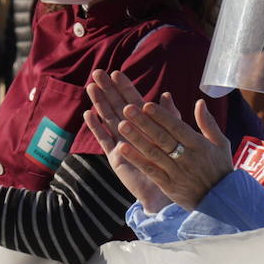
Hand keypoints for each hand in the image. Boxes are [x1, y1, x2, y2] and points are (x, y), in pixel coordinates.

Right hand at [85, 70, 172, 212]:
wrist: (166, 191)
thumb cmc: (172, 163)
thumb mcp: (175, 137)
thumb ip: (170, 117)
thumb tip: (166, 95)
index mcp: (146, 124)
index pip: (133, 100)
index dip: (125, 87)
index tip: (116, 72)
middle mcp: (131, 131)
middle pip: (117, 106)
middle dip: (108, 89)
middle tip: (98, 73)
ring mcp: (121, 142)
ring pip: (108, 119)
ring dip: (100, 103)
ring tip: (91, 87)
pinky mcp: (115, 156)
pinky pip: (104, 139)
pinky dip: (96, 127)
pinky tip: (88, 114)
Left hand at [97, 70, 231, 210]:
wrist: (222, 201)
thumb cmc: (220, 168)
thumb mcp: (221, 144)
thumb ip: (208, 123)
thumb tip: (200, 102)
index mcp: (199, 145)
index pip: (177, 127)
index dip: (162, 116)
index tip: (147, 105)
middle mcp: (187, 158)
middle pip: (162, 138)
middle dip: (144, 123)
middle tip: (127, 108)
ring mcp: (176, 172)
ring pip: (153, 153)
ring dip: (136, 138)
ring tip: (121, 124)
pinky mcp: (168, 186)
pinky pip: (150, 170)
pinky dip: (136, 159)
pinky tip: (122, 149)